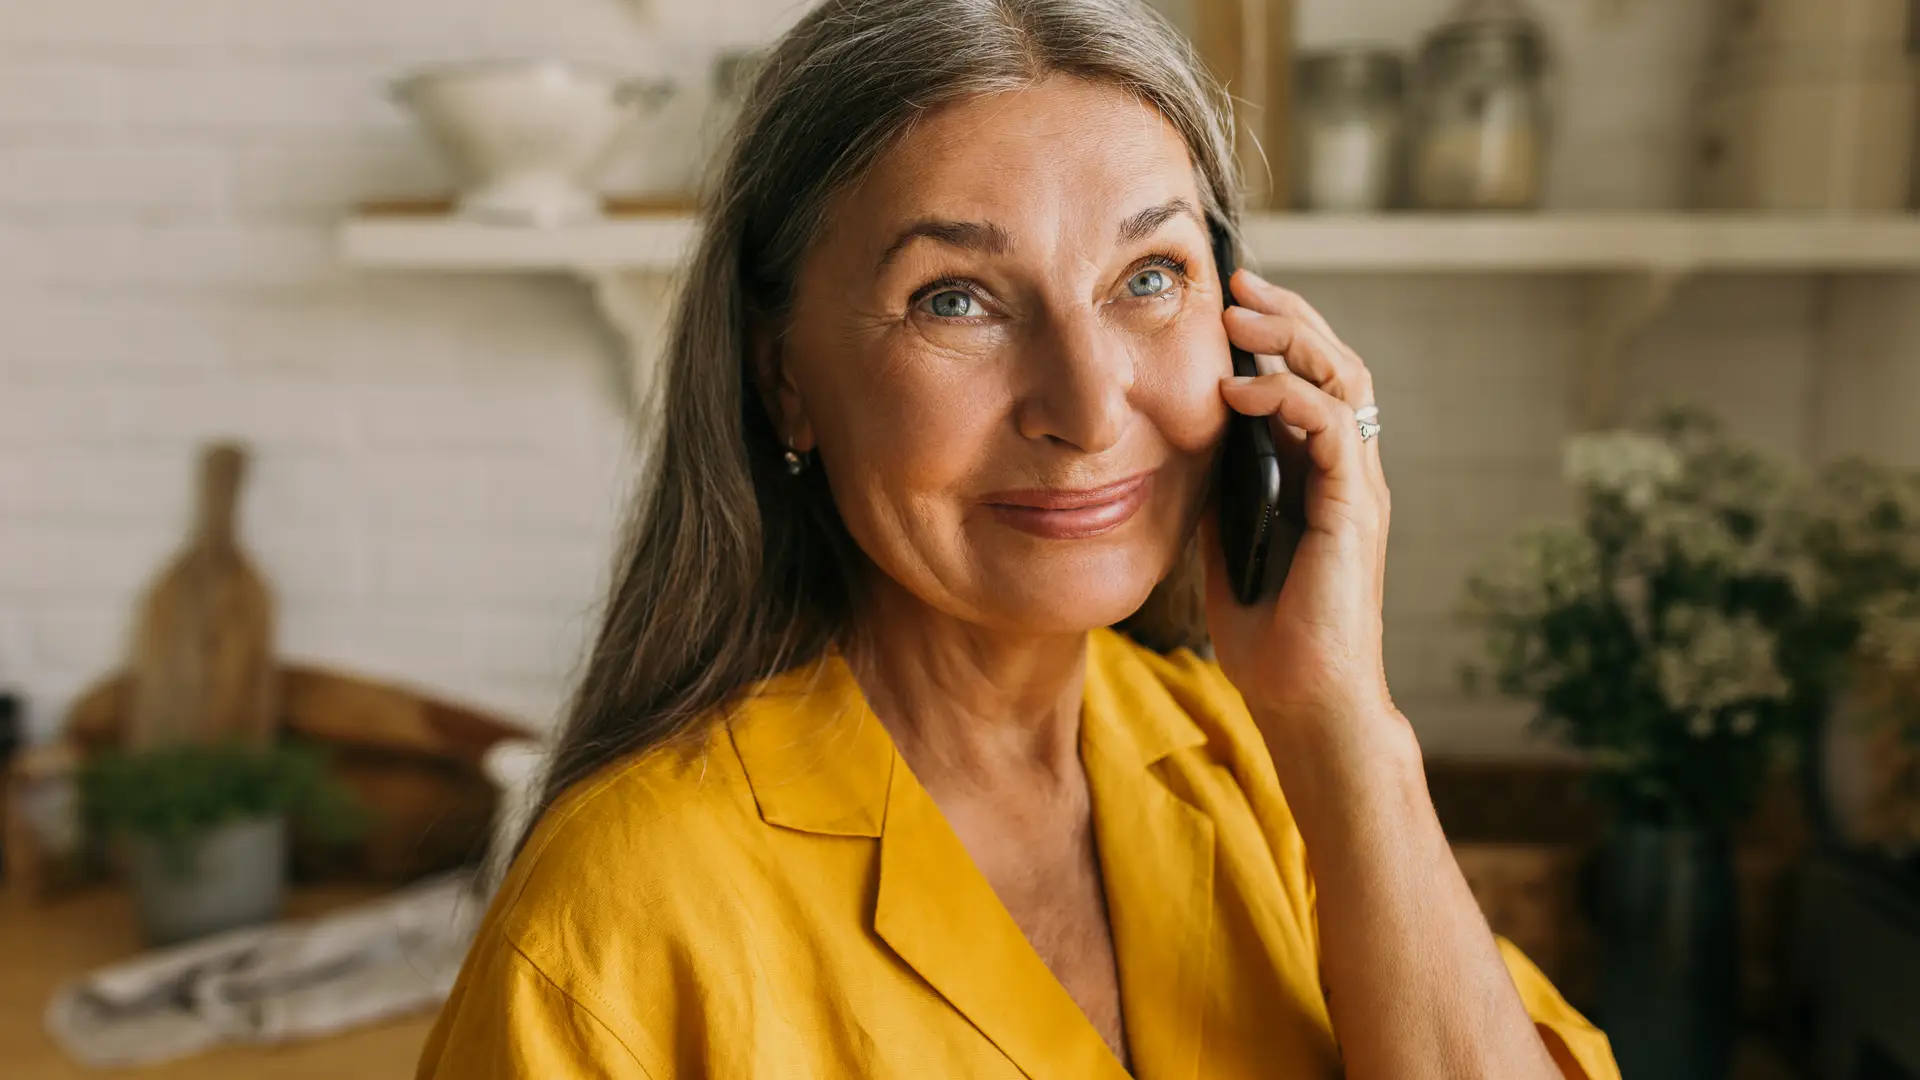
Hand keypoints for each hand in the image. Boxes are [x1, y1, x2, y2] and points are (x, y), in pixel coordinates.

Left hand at [1202, 269, 1397, 744]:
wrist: (1300, 697)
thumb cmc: (1264, 628)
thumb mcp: (1223, 536)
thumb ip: (1217, 484)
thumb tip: (1177, 437)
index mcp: (1320, 472)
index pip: (1311, 377)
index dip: (1275, 332)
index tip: (1225, 299)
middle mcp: (1347, 470)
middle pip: (1335, 361)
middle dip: (1287, 314)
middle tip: (1236, 281)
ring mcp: (1356, 487)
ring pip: (1344, 380)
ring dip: (1291, 339)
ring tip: (1240, 315)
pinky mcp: (1353, 510)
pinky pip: (1331, 428)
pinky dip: (1287, 397)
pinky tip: (1238, 390)